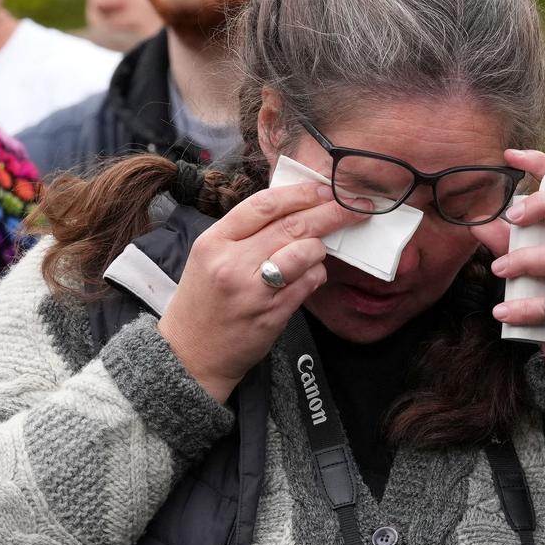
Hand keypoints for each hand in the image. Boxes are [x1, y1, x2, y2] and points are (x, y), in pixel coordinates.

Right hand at [157, 180, 364, 401]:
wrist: (190, 355)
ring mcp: (254, 291)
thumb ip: (245, 232)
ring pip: (306, 253)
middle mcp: (232, 264)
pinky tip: (308, 276)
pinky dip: (316, 275)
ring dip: (319, 248)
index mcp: (214, 241)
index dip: (301, 193)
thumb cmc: (203, 302)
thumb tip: (294, 207)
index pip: (264, 205)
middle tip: (354, 206)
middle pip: (292, 225)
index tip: (325, 188)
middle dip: (330, 212)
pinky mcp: (272, 315)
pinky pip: (309, 283)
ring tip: (314, 252)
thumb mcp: (209, 257)